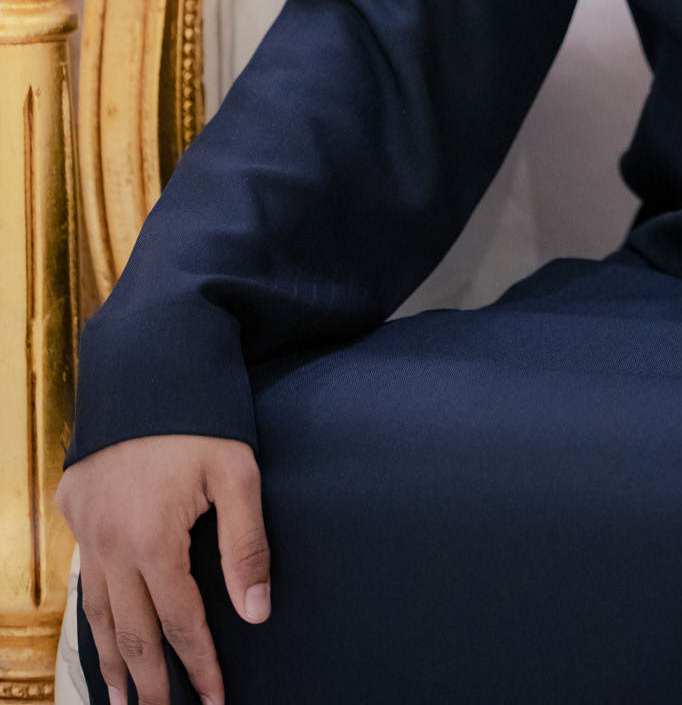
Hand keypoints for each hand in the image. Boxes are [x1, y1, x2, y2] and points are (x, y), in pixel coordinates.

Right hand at [56, 434, 269, 704]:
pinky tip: (99, 632)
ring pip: (98, 613)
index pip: (182, 622)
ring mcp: (87, 530)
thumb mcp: (237, 472)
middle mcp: (111, 546)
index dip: (201, 665)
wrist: (143, 362)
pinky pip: (81, 578)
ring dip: (112, 660)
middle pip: (134, 632)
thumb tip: (257, 612)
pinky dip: (90, 615)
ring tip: (122, 699)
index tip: (215, 700)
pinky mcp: (74, 509)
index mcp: (153, 542)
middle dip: (151, 683)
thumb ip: (246, 544)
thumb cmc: (199, 415)